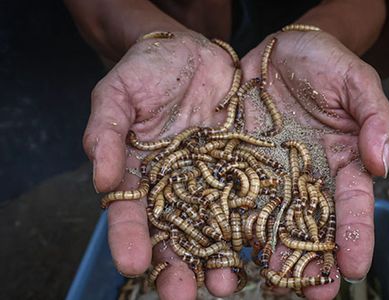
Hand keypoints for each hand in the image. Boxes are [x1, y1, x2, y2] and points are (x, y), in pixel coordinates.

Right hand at [83, 31, 242, 298]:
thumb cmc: (148, 71)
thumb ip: (106, 132)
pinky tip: (264, 249)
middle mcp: (177, 188)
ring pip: (215, 228)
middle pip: (175, 234)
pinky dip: (257, 226)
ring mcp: (212, 182)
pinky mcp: (244, 170)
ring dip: (220, 258)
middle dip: (179, 267)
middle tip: (185, 296)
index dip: (129, 239)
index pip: (131, 214)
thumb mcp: (118, 94)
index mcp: (141, 176)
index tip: (132, 264)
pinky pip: (251, 200)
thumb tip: (99, 179)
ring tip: (227, 284)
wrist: (192, 53)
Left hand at [241, 29, 388, 298]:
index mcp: (340, 163)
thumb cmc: (323, 62)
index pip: (352, 205)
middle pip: (309, 224)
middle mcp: (305, 178)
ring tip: (263, 284)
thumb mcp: (356, 81)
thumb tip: (381, 162)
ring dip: (266, 253)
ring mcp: (269, 175)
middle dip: (310, 260)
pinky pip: (231, 196)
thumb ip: (375, 118)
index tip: (355, 268)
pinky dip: (227, 222)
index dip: (355, 235)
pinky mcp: (237, 165)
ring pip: (269, 220)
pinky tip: (222, 247)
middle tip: (309, 294)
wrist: (278, 49)